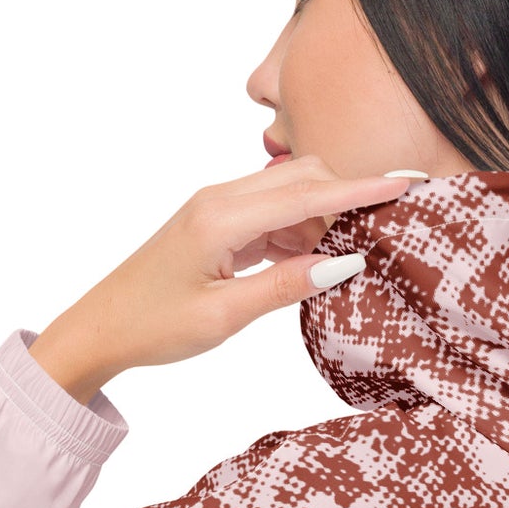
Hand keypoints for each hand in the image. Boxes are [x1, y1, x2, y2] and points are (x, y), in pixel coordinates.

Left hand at [29, 158, 420, 401]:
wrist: (101, 328)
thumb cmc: (154, 326)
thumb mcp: (225, 316)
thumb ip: (286, 286)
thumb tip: (345, 262)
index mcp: (222, 218)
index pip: (308, 193)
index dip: (362, 188)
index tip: (407, 182)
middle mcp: (221, 199)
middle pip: (304, 178)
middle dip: (348, 198)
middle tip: (388, 231)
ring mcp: (218, 208)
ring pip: (291, 196)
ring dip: (323, 221)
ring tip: (350, 259)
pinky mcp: (218, 223)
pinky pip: (273, 215)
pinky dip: (300, 233)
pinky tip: (311, 263)